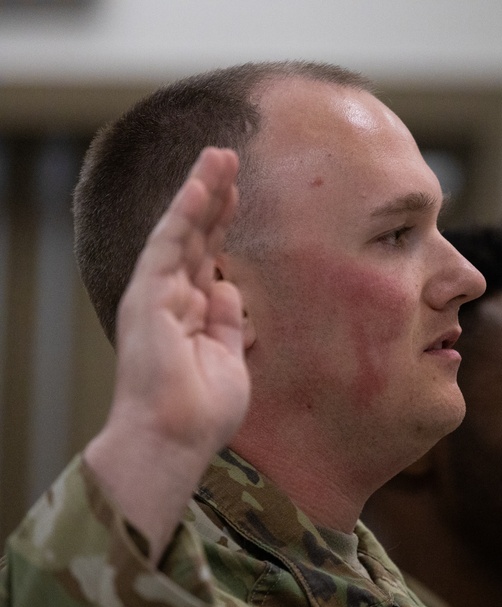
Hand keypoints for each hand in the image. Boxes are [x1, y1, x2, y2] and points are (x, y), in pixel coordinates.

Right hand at [84, 147, 248, 561]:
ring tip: (219, 156)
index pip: (207, 257)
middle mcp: (171, 298)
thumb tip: (231, 288)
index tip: (238, 194)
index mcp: (191, 313)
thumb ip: (230, 322)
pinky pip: (168, 247)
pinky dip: (185, 215)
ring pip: (180, 232)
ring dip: (200, 192)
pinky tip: (201, 187)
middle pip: (194, 236)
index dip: (222, 224)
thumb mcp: (229, 358)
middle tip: (229, 157)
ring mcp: (157, 295)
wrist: (173, 439)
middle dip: (213, 196)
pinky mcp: (148, 297)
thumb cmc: (201, 411)